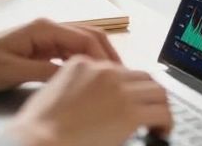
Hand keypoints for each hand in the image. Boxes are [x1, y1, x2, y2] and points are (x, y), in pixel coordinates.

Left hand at [0, 18, 120, 91]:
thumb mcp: (12, 72)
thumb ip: (45, 73)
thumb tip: (75, 77)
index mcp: (43, 28)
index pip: (86, 39)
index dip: (104, 56)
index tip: (116, 74)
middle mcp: (47, 28)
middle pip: (90, 37)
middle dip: (108, 55)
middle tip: (123, 75)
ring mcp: (44, 38)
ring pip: (82, 45)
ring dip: (98, 59)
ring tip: (111, 77)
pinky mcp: (39, 49)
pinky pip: (69, 53)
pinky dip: (83, 63)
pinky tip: (88, 77)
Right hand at [8, 57, 171, 145]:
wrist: (36, 141)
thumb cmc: (37, 127)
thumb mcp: (54, 92)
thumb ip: (77, 87)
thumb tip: (93, 100)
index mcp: (83, 64)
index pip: (118, 70)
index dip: (129, 87)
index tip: (131, 100)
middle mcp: (104, 71)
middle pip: (141, 77)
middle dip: (148, 94)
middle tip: (149, 111)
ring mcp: (119, 90)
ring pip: (156, 91)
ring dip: (160, 107)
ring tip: (158, 122)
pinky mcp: (129, 112)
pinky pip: (161, 112)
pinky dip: (165, 122)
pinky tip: (161, 131)